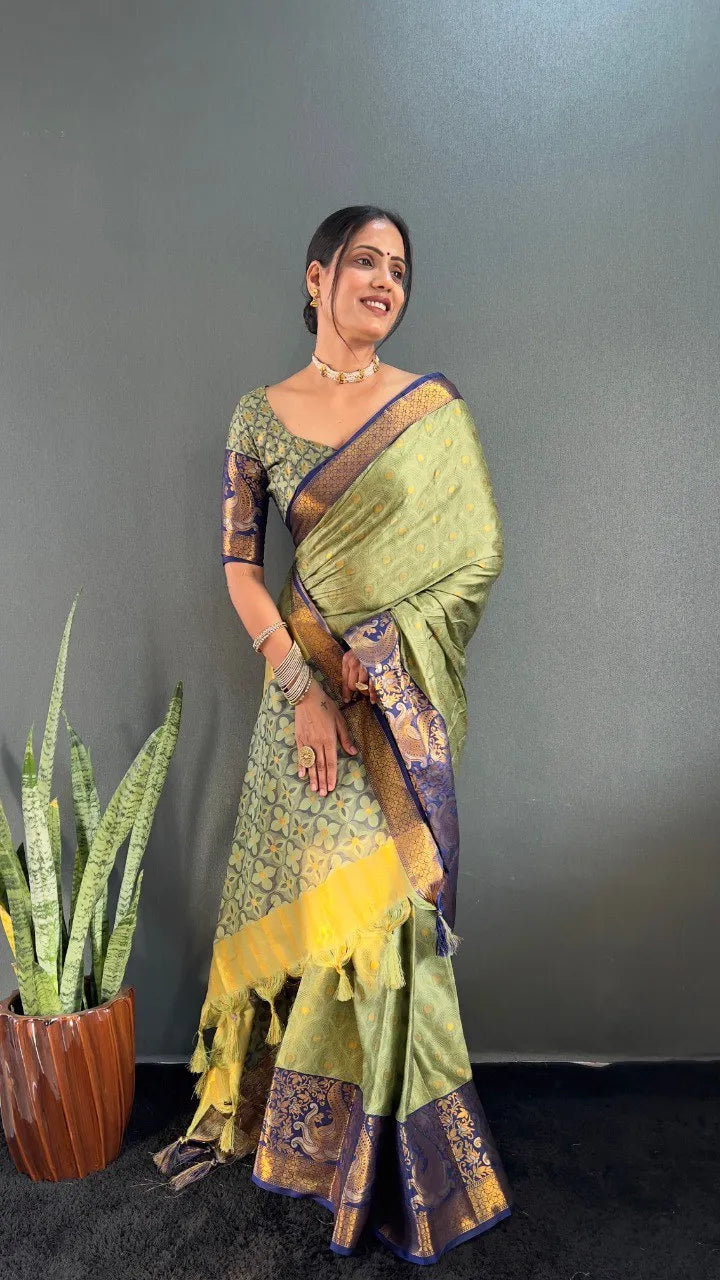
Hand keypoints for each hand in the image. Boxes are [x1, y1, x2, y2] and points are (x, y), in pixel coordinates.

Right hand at [294, 678, 357, 795]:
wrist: (307, 697)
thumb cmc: (327, 707)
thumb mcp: (340, 721)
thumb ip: (345, 738)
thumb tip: (353, 752)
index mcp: (329, 740)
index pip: (331, 762)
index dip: (331, 776)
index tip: (331, 787)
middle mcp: (317, 743)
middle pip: (320, 766)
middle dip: (322, 781)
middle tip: (322, 794)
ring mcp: (307, 742)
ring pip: (310, 763)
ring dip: (312, 777)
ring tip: (313, 788)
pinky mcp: (299, 738)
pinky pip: (301, 755)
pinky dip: (301, 765)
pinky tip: (302, 774)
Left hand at [340, 650, 377, 704]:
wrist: (379, 637)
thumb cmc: (365, 647)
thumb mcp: (353, 654)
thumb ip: (350, 667)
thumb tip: (350, 686)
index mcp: (347, 660)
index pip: (345, 680)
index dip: (346, 692)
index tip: (347, 700)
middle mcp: (355, 663)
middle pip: (353, 685)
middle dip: (357, 691)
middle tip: (361, 692)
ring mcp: (365, 666)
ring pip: (362, 686)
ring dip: (365, 692)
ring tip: (368, 693)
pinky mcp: (376, 668)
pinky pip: (372, 685)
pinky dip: (373, 694)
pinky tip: (373, 699)